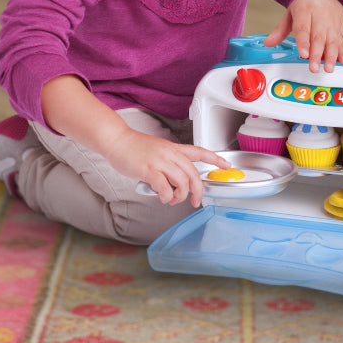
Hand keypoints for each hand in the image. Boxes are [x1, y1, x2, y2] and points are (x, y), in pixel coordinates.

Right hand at [107, 126, 229, 207]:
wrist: (117, 140)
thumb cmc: (134, 148)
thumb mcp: (158, 151)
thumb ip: (168, 164)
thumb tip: (173, 184)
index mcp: (174, 148)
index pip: (200, 151)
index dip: (215, 158)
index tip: (226, 165)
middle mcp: (170, 153)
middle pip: (193, 173)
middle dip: (198, 191)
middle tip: (195, 201)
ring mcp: (160, 161)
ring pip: (182, 182)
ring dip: (180, 196)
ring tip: (172, 200)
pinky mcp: (148, 170)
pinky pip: (165, 188)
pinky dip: (166, 197)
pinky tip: (161, 197)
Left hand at [263, 0, 342, 72]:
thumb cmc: (307, 4)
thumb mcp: (291, 13)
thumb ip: (280, 30)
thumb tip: (268, 43)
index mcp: (305, 10)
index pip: (303, 28)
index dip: (303, 42)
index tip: (303, 54)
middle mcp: (320, 16)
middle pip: (318, 37)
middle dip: (317, 54)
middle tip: (314, 67)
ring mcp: (331, 23)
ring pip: (332, 41)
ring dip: (331, 56)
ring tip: (328, 68)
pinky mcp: (339, 29)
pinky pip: (342, 41)